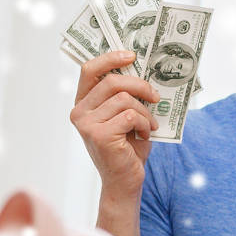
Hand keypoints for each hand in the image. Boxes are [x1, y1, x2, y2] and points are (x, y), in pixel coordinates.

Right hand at [69, 51, 159, 194]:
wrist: (125, 180)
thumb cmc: (128, 146)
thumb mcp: (125, 115)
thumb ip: (126, 95)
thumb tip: (144, 70)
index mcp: (83, 103)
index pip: (90, 70)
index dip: (111, 58)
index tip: (133, 55)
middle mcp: (79, 112)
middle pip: (112, 81)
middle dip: (140, 86)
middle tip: (155, 97)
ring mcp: (87, 124)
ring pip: (125, 99)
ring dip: (144, 112)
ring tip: (148, 125)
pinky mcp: (99, 135)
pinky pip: (130, 116)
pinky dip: (144, 124)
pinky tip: (144, 135)